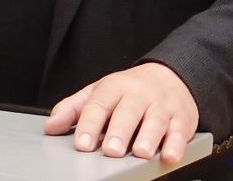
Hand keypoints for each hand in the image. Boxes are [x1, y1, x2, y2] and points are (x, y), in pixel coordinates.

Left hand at [44, 62, 197, 164]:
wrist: (171, 76)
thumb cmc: (129, 90)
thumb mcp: (100, 92)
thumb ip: (75, 108)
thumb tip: (51, 126)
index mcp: (115, 87)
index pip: (99, 104)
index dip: (89, 124)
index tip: (82, 144)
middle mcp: (139, 94)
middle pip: (128, 112)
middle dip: (119, 131)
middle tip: (111, 150)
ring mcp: (162, 106)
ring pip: (155, 121)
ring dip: (148, 137)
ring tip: (140, 153)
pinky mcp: (182, 119)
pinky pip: (180, 132)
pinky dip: (176, 145)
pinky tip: (169, 156)